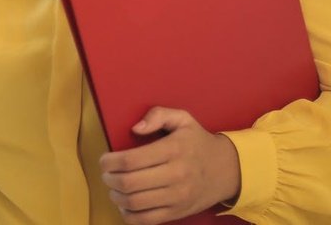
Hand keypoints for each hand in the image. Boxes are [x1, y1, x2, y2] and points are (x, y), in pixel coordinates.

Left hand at [99, 107, 240, 223]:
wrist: (226, 170)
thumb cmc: (198, 142)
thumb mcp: (182, 119)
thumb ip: (157, 115)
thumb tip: (135, 128)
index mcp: (173, 149)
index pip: (131, 160)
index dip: (110, 162)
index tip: (104, 160)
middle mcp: (175, 175)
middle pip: (129, 183)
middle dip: (109, 179)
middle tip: (106, 174)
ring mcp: (177, 197)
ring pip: (135, 203)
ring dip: (116, 196)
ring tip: (113, 188)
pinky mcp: (178, 213)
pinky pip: (146, 220)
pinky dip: (128, 215)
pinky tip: (124, 204)